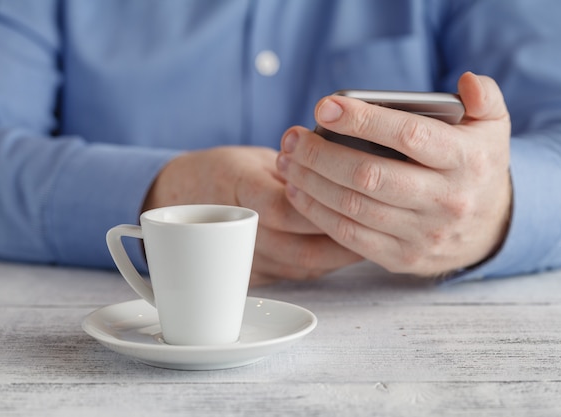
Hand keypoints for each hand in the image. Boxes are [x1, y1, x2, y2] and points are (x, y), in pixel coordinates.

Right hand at [142, 146, 361, 284]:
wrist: (180, 200)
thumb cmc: (223, 172)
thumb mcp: (252, 158)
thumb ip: (292, 168)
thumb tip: (343, 168)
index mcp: (236, 189)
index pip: (285, 208)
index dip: (324, 206)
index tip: (360, 198)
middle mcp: (238, 231)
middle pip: (302, 246)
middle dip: (345, 237)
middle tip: (380, 224)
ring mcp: (242, 259)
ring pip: (303, 265)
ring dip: (340, 255)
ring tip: (372, 238)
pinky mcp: (251, 276)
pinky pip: (295, 274)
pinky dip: (323, 263)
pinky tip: (344, 250)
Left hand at [276, 72, 511, 276]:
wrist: (490, 229)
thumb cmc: (478, 168)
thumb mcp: (493, 128)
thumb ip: (485, 98)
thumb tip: (466, 81)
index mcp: (467, 161)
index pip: (408, 135)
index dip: (362, 120)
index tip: (325, 107)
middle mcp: (446, 200)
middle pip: (369, 175)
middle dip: (321, 155)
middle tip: (293, 138)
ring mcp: (423, 234)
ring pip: (354, 207)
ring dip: (312, 183)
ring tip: (288, 161)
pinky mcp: (402, 258)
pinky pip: (350, 236)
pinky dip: (318, 214)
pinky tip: (299, 193)